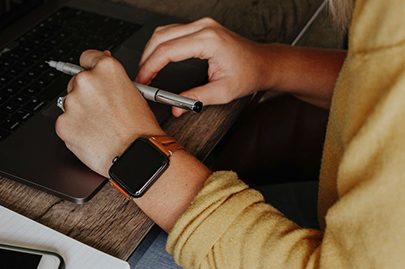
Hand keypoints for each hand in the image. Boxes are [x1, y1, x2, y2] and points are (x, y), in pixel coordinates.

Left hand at [55, 50, 165, 176]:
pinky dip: (75, 130)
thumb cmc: (140, 129)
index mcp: (107, 69)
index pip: (87, 57)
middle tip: (102, 111)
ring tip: (100, 127)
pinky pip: (65, 123)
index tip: (91, 75)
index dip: (90, 68)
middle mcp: (86, 81)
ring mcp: (72, 102)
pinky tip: (92, 136)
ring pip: (70, 104)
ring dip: (80, 113)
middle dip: (86, 95)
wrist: (135, 155)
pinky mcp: (63, 123)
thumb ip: (112, 77)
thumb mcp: (135, 93)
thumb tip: (101, 65)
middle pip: (76, 81)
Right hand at [136, 17, 268, 116]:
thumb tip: (176, 108)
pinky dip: (161, 45)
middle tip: (141, 79)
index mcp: (209, 40)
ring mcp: (202, 24)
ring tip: (147, 71)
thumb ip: (196, 99)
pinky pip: (173, 31)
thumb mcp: (222, 92)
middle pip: (161, 37)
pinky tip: (158, 59)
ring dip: (151, 50)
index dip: (150, 67)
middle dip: (146, 59)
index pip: (168, 50)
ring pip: (164, 31)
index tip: (143, 81)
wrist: (263, 63)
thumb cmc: (248, 74)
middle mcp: (204, 27)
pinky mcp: (201, 27)